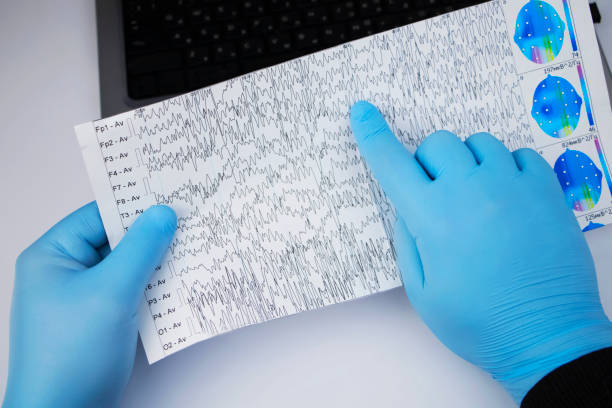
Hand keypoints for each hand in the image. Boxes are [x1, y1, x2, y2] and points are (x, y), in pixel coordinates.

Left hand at [3, 202, 176, 406]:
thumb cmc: (71, 356)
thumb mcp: (111, 292)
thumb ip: (141, 248)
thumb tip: (163, 214)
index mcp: (52, 256)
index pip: (99, 215)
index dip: (135, 206)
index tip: (171, 198)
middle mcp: (65, 272)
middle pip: (116, 240)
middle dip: (152, 236)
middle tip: (188, 223)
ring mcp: (84, 297)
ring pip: (128, 267)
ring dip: (157, 263)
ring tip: (190, 251)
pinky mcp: (101, 319)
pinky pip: (132, 291)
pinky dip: (154, 287)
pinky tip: (179, 285)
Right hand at [349, 101, 611, 402]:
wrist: (547, 337)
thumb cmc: (479, 322)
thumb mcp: (422, 291)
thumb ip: (407, 240)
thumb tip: (406, 205)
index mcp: (433, 217)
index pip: (393, 163)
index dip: (373, 134)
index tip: (362, 112)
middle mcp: (471, 190)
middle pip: (438, 143)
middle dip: (429, 162)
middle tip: (437, 193)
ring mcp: (512, 186)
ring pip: (479, 142)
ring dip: (468, 162)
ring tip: (475, 196)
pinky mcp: (546, 190)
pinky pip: (519, 154)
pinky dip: (506, 167)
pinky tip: (506, 196)